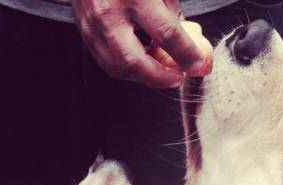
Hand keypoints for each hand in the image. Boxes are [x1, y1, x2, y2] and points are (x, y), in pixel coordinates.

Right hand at [71, 0, 210, 87]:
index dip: (186, 54)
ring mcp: (92, 25)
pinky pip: (106, 61)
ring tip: (161, 73)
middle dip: (159, 78)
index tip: (198, 64)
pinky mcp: (84, 31)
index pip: (165, 33)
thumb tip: (186, 42)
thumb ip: (170, 9)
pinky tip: (141, 63)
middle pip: (134, 62)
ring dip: (142, 77)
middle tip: (177, 78)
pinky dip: (127, 68)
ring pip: (118, 68)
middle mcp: (109, 12)